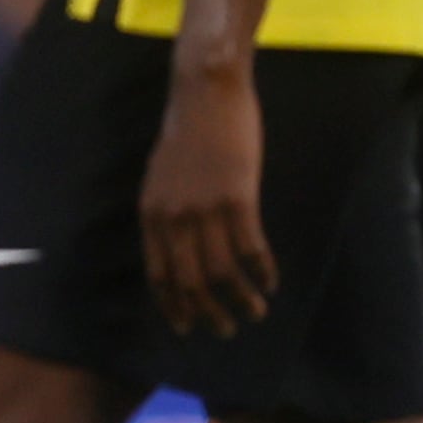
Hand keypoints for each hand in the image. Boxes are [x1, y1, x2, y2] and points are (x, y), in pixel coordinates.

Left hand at [139, 61, 276, 336]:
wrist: (205, 93)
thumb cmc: (186, 132)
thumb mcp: (162, 176)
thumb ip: (167, 212)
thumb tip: (178, 249)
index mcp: (151, 211)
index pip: (158, 273)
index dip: (173, 305)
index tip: (187, 327)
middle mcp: (173, 215)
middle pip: (189, 281)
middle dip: (208, 313)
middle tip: (226, 329)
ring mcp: (205, 207)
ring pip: (223, 272)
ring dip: (240, 300)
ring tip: (255, 312)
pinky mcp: (237, 197)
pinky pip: (251, 249)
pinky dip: (262, 271)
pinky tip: (270, 281)